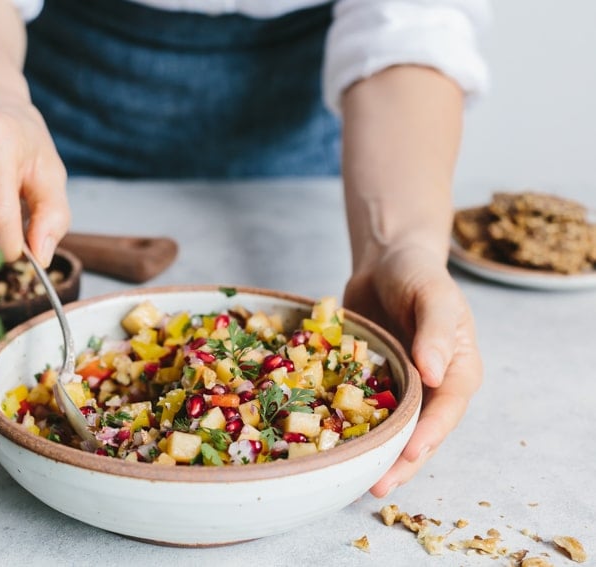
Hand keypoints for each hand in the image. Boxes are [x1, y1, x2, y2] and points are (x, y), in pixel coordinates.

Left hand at [342, 245, 482, 496]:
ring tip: (353, 481)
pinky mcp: (371, 382)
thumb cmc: (419, 274)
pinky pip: (360, 408)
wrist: (387, 261)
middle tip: (378, 487)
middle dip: (401, 462)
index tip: (409, 454)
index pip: (446, 410)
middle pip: (420, 432)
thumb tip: (434, 373)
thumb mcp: (434, 296)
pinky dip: (348, 427)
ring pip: (390, 429)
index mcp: (458, 370)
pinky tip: (329, 445)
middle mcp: (432, 386)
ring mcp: (401, 387)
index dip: (429, 435)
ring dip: (375, 454)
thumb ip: (436, 332)